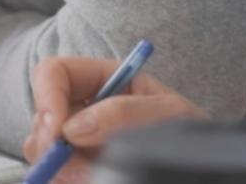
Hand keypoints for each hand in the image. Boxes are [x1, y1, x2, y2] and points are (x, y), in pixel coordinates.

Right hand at [24, 57, 205, 183]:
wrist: (204, 170)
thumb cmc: (193, 135)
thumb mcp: (171, 115)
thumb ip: (125, 113)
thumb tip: (73, 129)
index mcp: (105, 81)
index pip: (55, 72)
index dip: (47, 97)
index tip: (57, 131)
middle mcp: (85, 109)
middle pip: (41, 114)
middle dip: (49, 140)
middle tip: (69, 163)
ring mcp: (80, 143)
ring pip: (41, 149)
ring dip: (60, 166)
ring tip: (93, 176)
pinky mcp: (80, 170)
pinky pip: (57, 175)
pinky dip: (66, 180)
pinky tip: (90, 180)